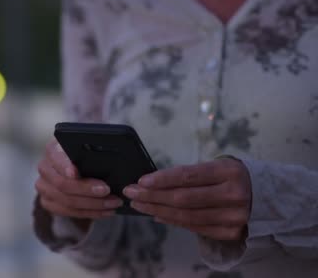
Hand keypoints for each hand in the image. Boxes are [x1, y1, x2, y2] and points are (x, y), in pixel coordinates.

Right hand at [35, 139, 122, 230]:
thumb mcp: (87, 149)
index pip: (57, 158)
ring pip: (66, 201)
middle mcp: (45, 168)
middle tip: (107, 190)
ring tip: (113, 203)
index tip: (76, 173)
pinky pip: (68, 212)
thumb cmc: (84, 155)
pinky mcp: (48, 202)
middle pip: (62, 184)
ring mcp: (44, 187)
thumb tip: (109, 161)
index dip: (65, 167)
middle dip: (86, 189)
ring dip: (93, 205)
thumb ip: (91, 153)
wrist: (72, 165)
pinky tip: (105, 211)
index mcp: (53, 150)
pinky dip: (89, 213)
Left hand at [123, 157, 251, 240]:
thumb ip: (190, 175)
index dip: (162, 179)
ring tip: (139, 204)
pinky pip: (194, 227)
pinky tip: (157, 215)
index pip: (188, 176)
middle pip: (183, 198)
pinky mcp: (230, 232)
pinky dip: (173, 221)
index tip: (141, 181)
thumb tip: (154, 183)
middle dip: (152, 196)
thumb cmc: (233, 177)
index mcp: (228, 172)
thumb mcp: (218, 166)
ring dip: (157, 210)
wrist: (267, 197)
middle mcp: (233, 194)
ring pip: (186, 216)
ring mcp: (233, 217)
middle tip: (131, 193)